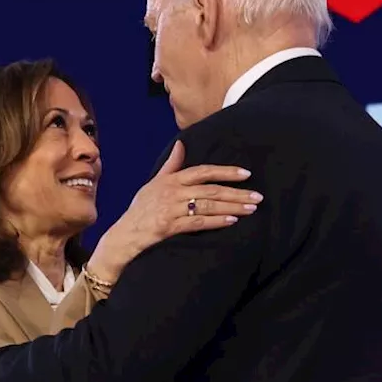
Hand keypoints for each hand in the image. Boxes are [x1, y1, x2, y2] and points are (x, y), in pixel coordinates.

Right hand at [87, 140, 259, 280]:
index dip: (225, 172)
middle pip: (210, 190)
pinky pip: (198, 223)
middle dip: (236, 193)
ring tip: (251, 209)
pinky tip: (232, 221)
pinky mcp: (168, 227)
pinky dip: (216, 222)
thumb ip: (171, 166)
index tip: (246, 174)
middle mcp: (171, 192)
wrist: (123, 236)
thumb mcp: (153, 184)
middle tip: (258, 196)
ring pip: (207, 206)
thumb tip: (181, 144)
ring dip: (231, 207)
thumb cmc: (140, 211)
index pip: (202, 171)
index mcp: (169, 180)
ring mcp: (170, 209)